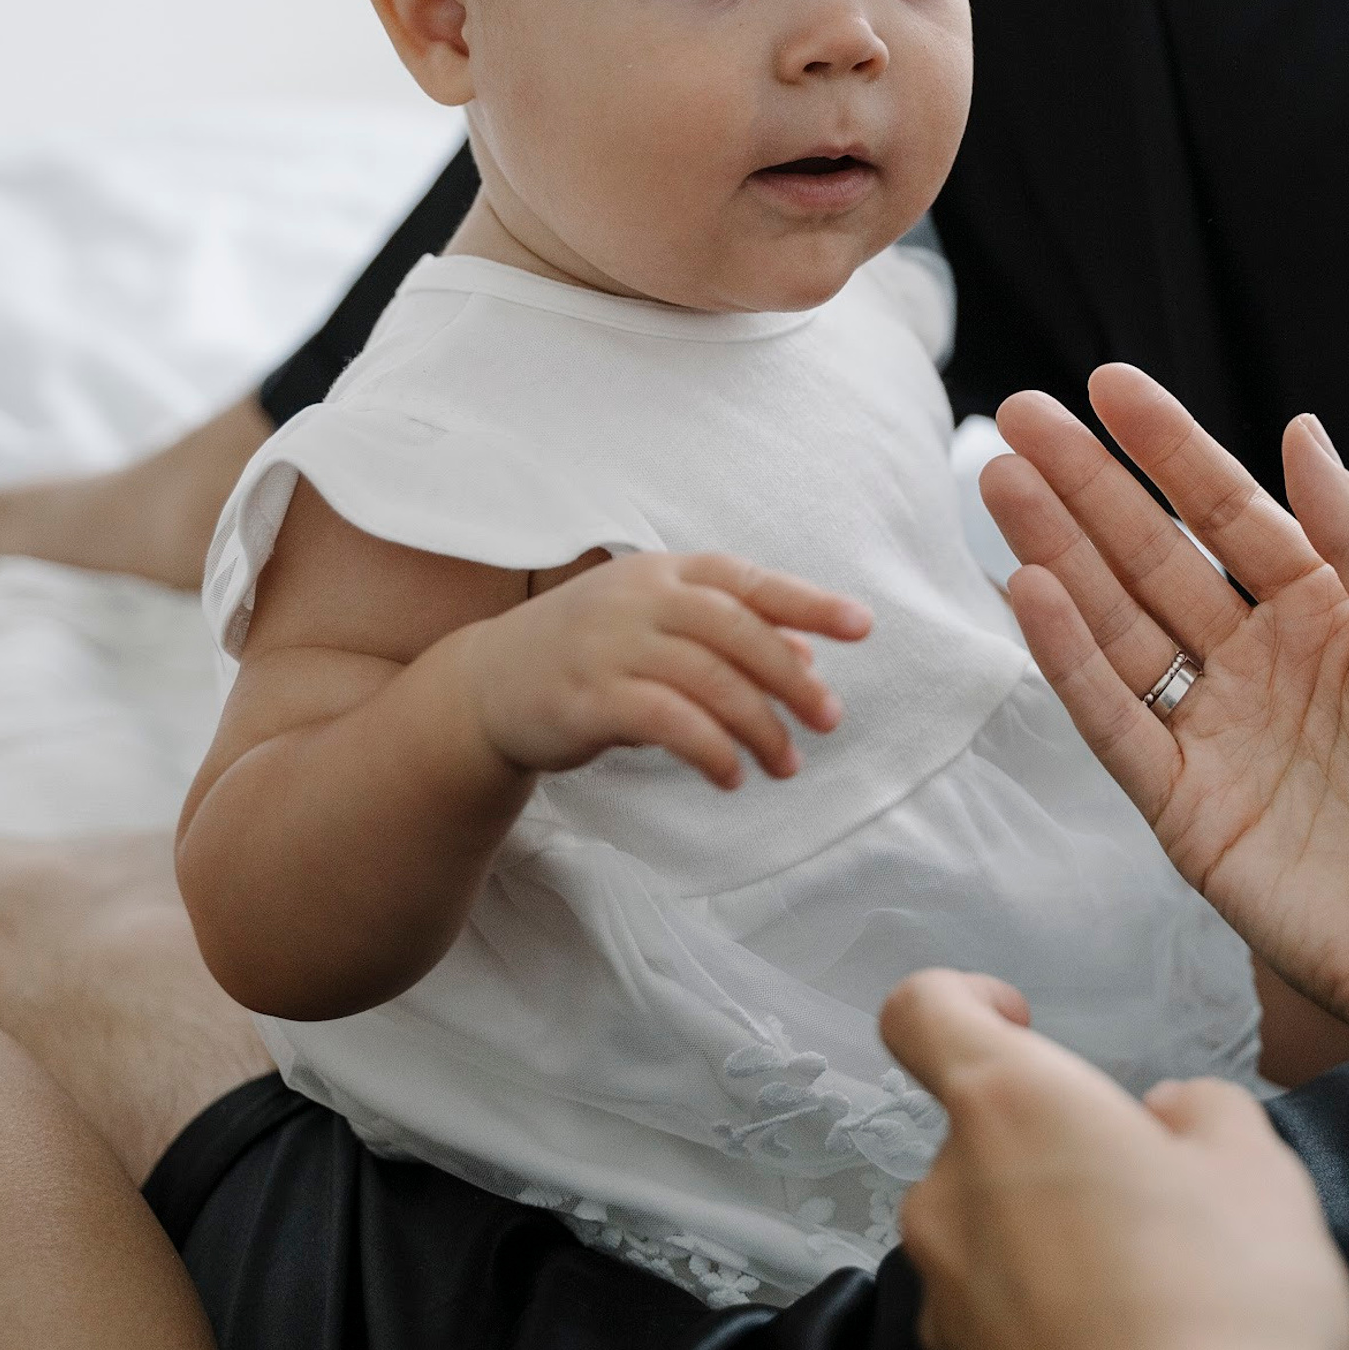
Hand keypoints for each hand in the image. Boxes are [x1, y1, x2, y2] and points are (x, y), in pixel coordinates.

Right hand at [460, 551, 870, 791]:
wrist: (486, 685)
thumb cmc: (589, 652)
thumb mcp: (657, 628)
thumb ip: (727, 638)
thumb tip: (807, 662)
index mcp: (664, 573)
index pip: (748, 581)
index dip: (808, 603)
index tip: (862, 627)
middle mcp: (640, 599)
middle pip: (737, 631)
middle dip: (791, 679)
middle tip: (830, 721)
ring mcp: (611, 645)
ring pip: (709, 681)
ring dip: (759, 727)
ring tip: (787, 765)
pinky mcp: (589, 697)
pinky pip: (668, 722)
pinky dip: (710, 750)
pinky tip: (732, 776)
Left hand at [881, 969, 1348, 1349]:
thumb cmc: (1223, 1316)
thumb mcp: (1261, 1172)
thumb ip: (1206, 1114)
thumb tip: (1170, 1120)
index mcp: (1007, 1109)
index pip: (921, 1011)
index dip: (967, 998)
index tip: (1025, 1020)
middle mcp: (948, 1198)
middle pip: (984, 1137)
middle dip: (1061, 1149)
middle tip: (1163, 1194)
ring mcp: (946, 1304)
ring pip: (996, 1233)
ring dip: (1061, 1239)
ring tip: (1169, 1291)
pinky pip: (1006, 1322)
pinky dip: (1058, 1323)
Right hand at [981, 368, 1348, 1089]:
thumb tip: (1302, 432)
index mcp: (1333, 617)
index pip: (1230, 513)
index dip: (1168, 448)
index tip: (1107, 384)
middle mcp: (1264, 668)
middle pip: (1153, 559)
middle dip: (1085, 486)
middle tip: (1016, 417)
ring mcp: (1219, 739)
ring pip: (1117, 627)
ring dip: (1056, 552)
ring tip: (1000, 479)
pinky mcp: (1186, 813)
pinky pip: (1113, 722)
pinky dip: (1067, 658)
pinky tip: (1029, 588)